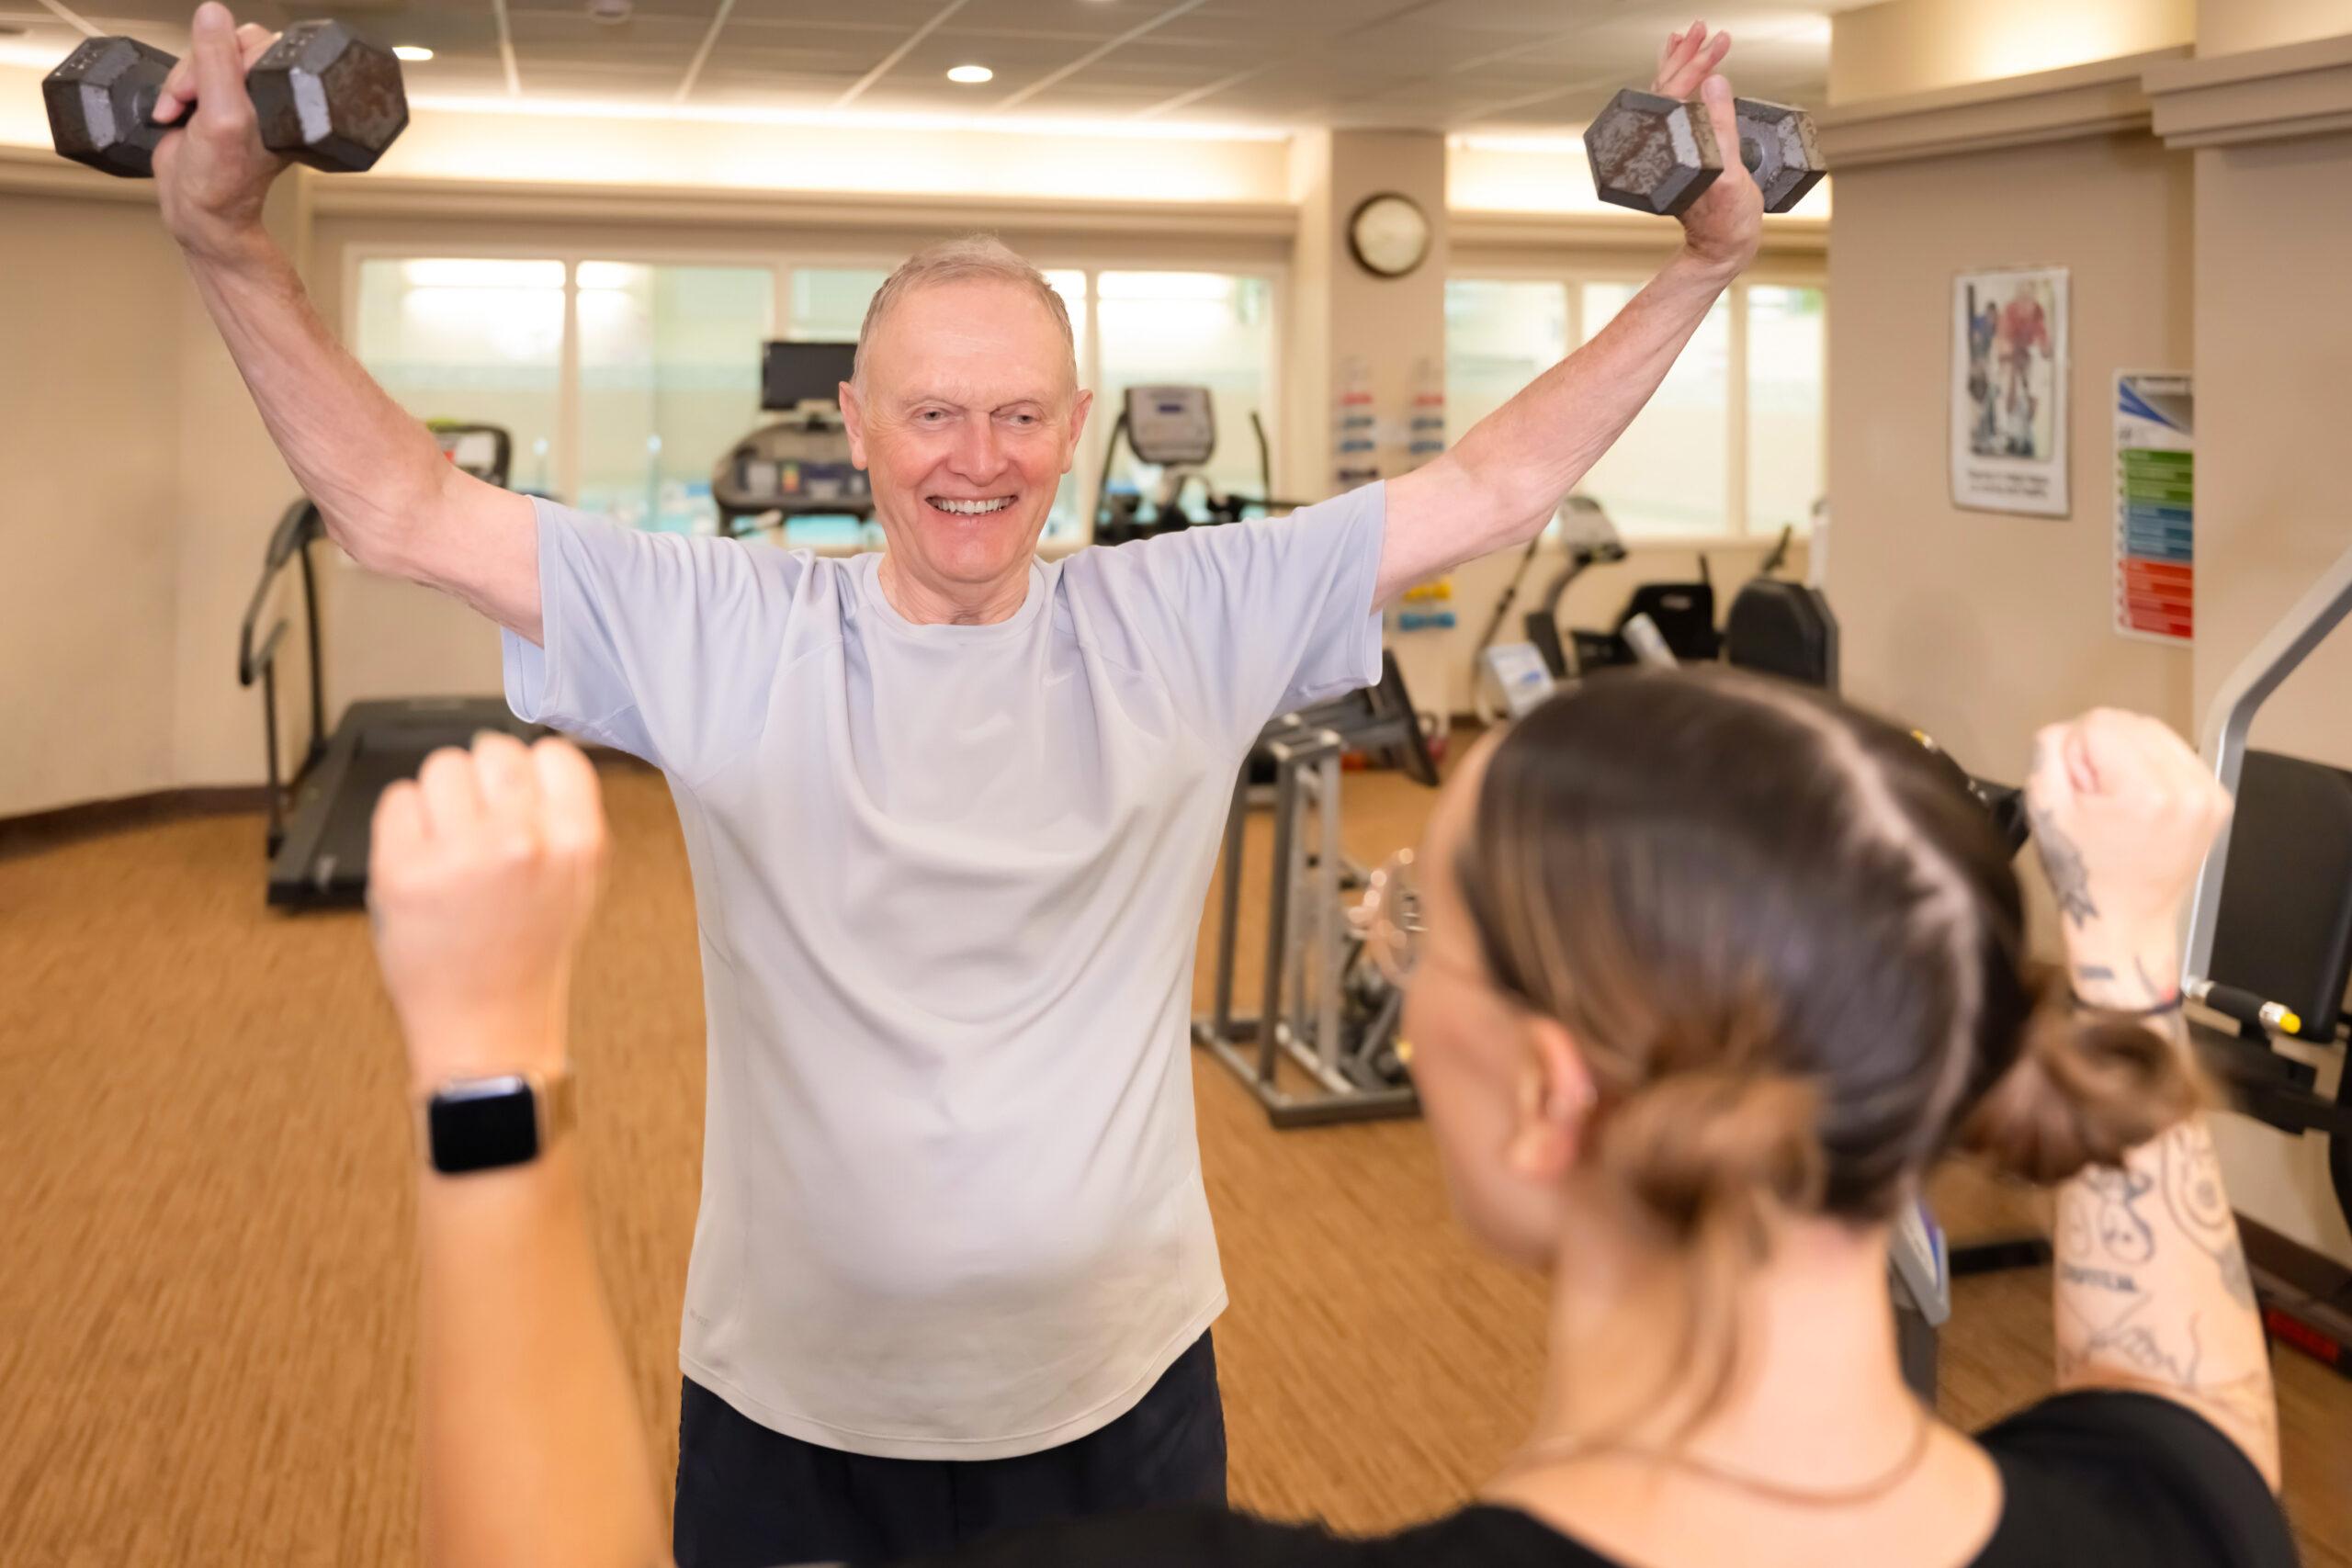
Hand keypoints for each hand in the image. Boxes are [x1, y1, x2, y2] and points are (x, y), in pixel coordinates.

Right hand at [150, 3, 289, 261]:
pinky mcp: (212, 105)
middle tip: (192, 102)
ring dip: (181, 83)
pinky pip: (188, 76)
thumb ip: (217, 62)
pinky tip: (174, 115)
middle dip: (196, 70)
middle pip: (223, 45)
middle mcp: (266, 94)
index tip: (212, 86)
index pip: (256, 41)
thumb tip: (212, 13)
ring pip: (202, 59)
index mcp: (284, 96)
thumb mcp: (221, 115)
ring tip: (180, 113)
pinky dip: (174, 91)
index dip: (224, 56)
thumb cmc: (222, 179)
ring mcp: (239, 99)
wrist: (200, 213)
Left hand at [369, 734, 608, 1090]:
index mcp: (576, 844)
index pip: (554, 753)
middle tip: (478, 817)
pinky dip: (404, 824)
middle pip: (493, 750)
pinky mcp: (403, 869)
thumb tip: (532, 759)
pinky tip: (422, 859)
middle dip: (483, 778)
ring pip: (442, 767)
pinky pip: (398, 800)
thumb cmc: (528, 954)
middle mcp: (522, 842)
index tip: (520, 789)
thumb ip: (564, 818)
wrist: (487, 1025)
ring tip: (448, 841)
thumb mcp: (578, 883)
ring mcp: (460, 854)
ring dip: (441, 798)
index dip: (533, 768)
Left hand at [1651, 23, 1761, 277]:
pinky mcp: (1683, 155)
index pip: (1674, 92)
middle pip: (1666, 89)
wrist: (1722, 249)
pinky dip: (1681, 89)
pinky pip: (1677, 112)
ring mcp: (1672, 151)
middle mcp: (1665, 147)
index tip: (1719, 42)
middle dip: (1685, 55)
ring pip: (1668, 99)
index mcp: (1673, 147)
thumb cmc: (1728, 218)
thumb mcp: (1730, 173)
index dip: (1696, 62)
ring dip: (1678, 66)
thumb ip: (1721, 127)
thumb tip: (1713, 81)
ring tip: (1684, 38)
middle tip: (1702, 27)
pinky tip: (1691, 81)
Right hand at [2025, 709, 2230, 959]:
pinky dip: (2153, 766)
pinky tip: (2141, 800)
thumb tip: (2069, 732)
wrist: (2128, 921)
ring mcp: (2209, 793)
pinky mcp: (2218, 799)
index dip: (2074, 753)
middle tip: (2096, 796)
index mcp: (2145, 793)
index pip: (2098, 724)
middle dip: (2103, 749)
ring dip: (2129, 754)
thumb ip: (2048, 753)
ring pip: (2156, 733)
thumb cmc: (2084, 874)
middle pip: (2130, 722)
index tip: (2078, 793)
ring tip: (2119, 799)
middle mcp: (2187, 787)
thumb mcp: (2044, 811)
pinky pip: (2177, 754)